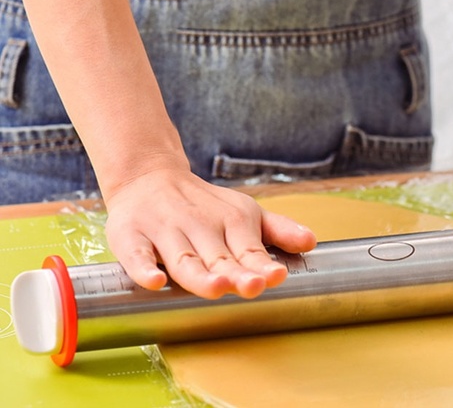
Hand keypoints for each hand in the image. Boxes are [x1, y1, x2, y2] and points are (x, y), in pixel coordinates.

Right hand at [103, 167, 316, 298]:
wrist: (149, 176)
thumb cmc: (204, 205)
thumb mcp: (244, 211)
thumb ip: (277, 230)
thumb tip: (311, 243)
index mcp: (230, 222)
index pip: (249, 249)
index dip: (262, 265)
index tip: (276, 276)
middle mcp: (198, 226)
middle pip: (218, 258)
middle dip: (236, 274)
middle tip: (253, 287)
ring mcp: (164, 231)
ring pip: (182, 259)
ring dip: (199, 274)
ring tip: (216, 287)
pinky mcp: (130, 236)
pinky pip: (136, 255)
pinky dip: (144, 269)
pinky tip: (155, 282)